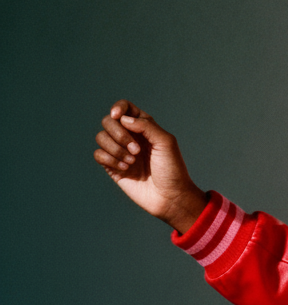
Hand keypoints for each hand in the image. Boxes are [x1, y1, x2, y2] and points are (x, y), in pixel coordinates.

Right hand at [93, 99, 207, 233]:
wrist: (169, 197)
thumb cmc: (172, 169)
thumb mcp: (166, 143)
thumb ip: (146, 126)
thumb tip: (123, 119)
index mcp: (144, 127)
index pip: (125, 108)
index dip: (118, 108)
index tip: (118, 116)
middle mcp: (130, 137)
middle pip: (108, 121)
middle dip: (119, 134)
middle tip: (136, 150)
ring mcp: (120, 152)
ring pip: (101, 137)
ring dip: (115, 149)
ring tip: (132, 161)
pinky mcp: (112, 167)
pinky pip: (98, 155)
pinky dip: (110, 159)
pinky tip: (125, 169)